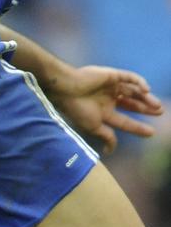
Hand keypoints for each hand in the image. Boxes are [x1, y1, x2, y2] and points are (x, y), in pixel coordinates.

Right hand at [47, 65, 162, 152]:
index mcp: (103, 112)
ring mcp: (111, 86)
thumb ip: (106, 136)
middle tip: (160, 112)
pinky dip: (139, 82)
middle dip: (146, 109)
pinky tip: (146, 90)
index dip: (138, 127)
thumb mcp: (94, 126)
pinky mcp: (112, 75)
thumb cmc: (78, 109)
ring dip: (146, 98)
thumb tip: (110, 151)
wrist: (66, 89)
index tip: (152, 133)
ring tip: (157, 105)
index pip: (125, 120)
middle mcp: (108, 99)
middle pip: (132, 104)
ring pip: (134, 91)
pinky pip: (130, 77)